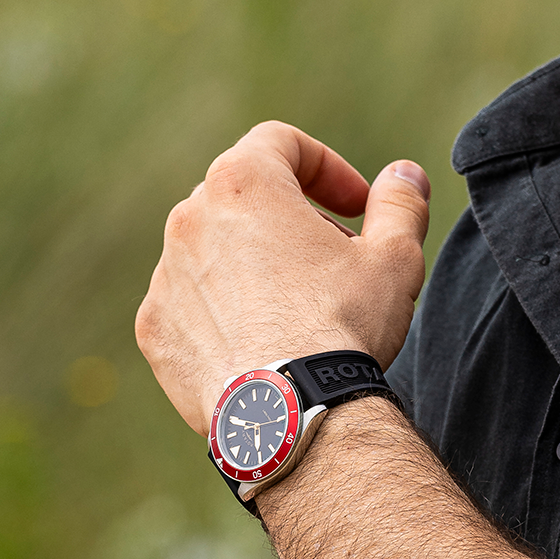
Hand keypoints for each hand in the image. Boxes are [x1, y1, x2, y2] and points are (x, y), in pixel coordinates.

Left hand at [135, 121, 429, 434]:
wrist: (290, 413)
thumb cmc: (342, 328)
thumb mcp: (394, 259)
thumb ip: (400, 204)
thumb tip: (404, 175)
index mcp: (244, 183)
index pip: (283, 144)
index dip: (328, 169)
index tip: (357, 208)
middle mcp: (190, 218)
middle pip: (244, 198)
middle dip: (289, 221)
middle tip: (332, 265)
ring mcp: (165, 276)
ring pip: (212, 253)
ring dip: (252, 268)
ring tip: (295, 313)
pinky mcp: (155, 330)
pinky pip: (189, 307)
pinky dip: (222, 316)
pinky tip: (261, 347)